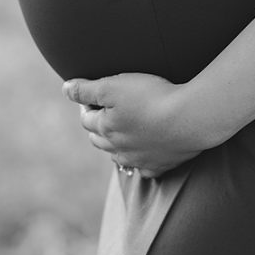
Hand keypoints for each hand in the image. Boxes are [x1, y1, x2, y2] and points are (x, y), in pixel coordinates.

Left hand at [62, 73, 205, 178]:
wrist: (190, 117)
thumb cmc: (151, 96)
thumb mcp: (113, 85)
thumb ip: (85, 89)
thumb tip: (64, 89)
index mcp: (105, 128)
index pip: (86, 119)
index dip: (87, 105)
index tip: (94, 96)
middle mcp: (118, 149)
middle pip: (99, 140)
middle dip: (98, 126)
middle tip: (106, 112)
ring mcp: (139, 160)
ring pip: (119, 156)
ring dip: (117, 145)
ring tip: (124, 131)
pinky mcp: (161, 166)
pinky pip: (145, 169)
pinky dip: (141, 162)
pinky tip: (146, 153)